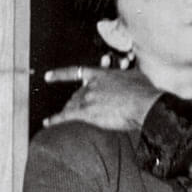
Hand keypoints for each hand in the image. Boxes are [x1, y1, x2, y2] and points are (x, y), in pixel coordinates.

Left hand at [43, 65, 162, 130]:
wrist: (143, 103)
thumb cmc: (143, 90)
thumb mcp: (133, 75)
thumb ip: (125, 74)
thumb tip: (128, 69)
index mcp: (101, 75)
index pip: (76, 73)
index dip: (60, 75)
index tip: (48, 76)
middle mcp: (91, 85)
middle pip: (76, 94)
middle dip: (74, 101)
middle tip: (72, 108)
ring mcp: (88, 99)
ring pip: (72, 105)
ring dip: (67, 110)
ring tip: (63, 117)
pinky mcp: (87, 112)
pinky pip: (66, 116)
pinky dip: (55, 119)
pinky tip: (47, 123)